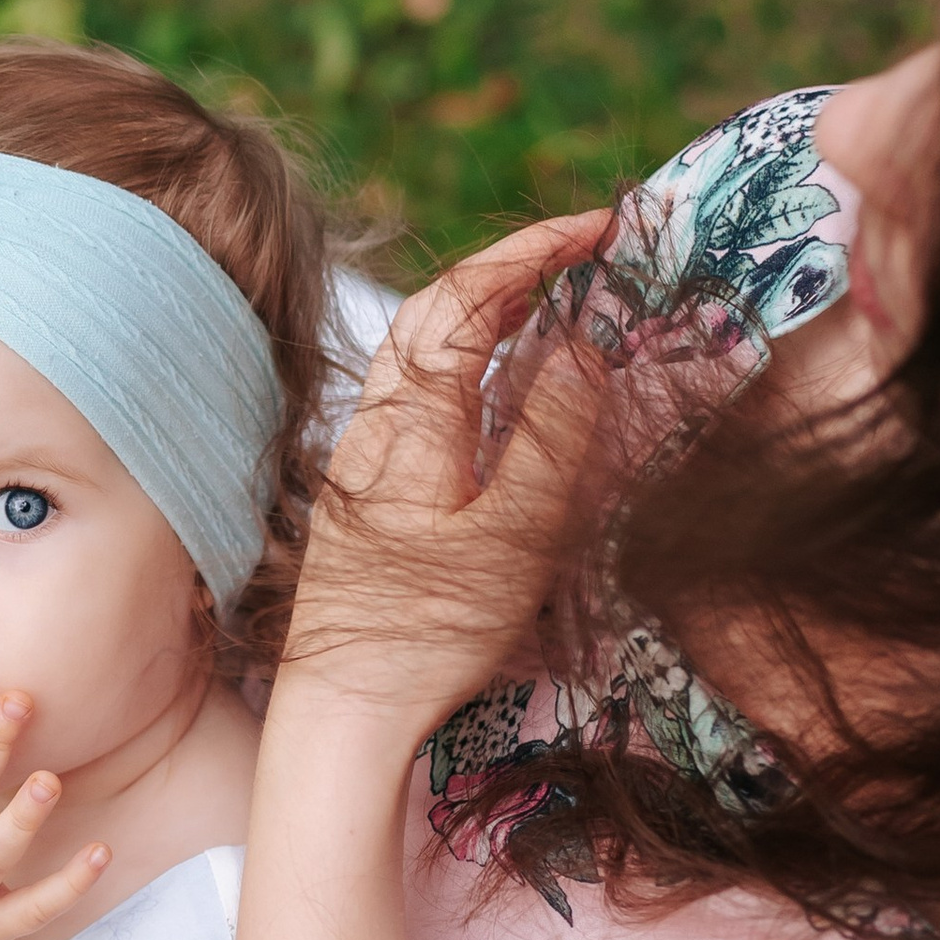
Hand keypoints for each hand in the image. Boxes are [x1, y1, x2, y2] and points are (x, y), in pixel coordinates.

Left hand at [284, 212, 612, 753]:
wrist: (338, 713)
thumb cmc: (425, 636)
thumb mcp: (511, 539)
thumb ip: (550, 440)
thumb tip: (583, 345)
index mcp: (413, 421)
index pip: (470, 296)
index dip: (533, 248)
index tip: (600, 225)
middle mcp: (380, 425)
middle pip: (439, 309)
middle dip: (513, 263)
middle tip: (586, 248)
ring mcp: (369, 457)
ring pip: (424, 350)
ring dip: (488, 307)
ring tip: (552, 293)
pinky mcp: (371, 494)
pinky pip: (423, 394)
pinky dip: (470, 360)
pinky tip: (501, 383)